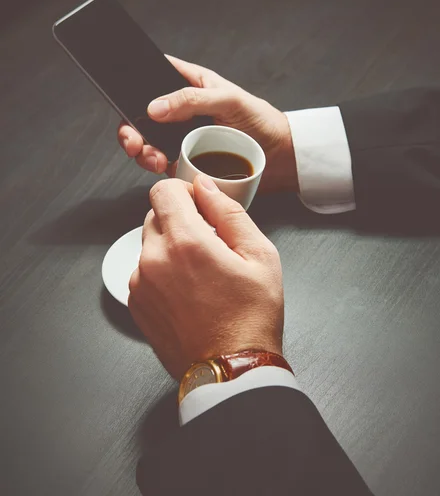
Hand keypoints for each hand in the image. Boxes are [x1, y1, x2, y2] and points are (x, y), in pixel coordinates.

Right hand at [118, 56, 297, 191]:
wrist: (280, 157)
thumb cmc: (261, 120)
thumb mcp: (228, 99)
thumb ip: (191, 99)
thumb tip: (156, 107)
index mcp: (190, 85)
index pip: (154, 78)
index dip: (135, 85)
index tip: (125, 96)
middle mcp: (182, 112)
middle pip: (143, 116)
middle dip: (131, 128)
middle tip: (133, 140)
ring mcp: (182, 138)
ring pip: (148, 141)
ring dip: (141, 150)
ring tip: (150, 156)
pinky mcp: (186, 161)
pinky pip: (162, 163)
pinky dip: (155, 166)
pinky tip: (161, 166)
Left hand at [128, 175, 283, 379]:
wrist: (231, 371)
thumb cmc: (250, 318)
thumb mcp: (259, 256)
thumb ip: (229, 212)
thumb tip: (205, 186)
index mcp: (185, 242)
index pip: (163, 190)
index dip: (184, 191)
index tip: (200, 206)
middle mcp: (153, 259)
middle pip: (155, 214)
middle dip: (180, 220)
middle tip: (209, 245)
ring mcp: (140, 283)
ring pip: (149, 243)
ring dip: (170, 246)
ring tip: (200, 274)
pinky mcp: (136, 303)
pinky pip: (144, 270)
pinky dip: (161, 270)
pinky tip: (188, 292)